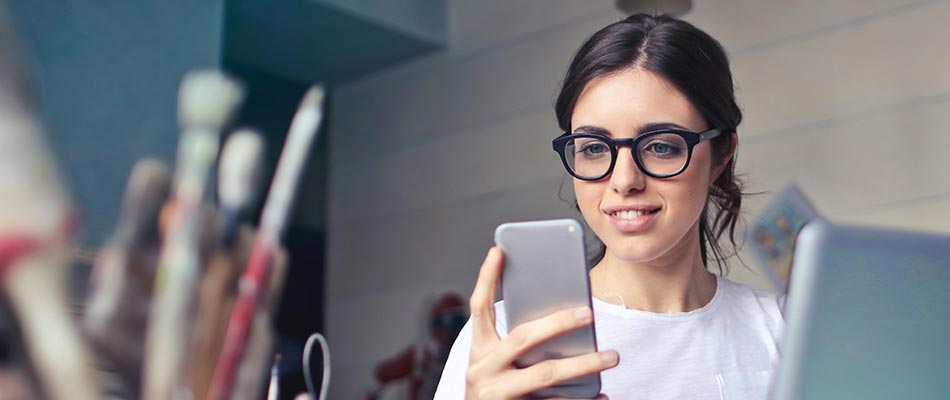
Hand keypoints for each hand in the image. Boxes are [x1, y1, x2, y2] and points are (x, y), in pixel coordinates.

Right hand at [464, 247, 617, 398]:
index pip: (479, 308)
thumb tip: (567, 318)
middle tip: (588, 312)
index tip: (499, 249)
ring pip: (545, 374)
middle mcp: (482, 371)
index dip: (486, 277)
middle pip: (523, 338)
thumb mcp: (497, 367)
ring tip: (612, 355)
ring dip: (583, 364)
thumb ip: (519, 345)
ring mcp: (498, 396)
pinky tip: (603, 395)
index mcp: (478, 352)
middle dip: (557, 322)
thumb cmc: (499, 393)